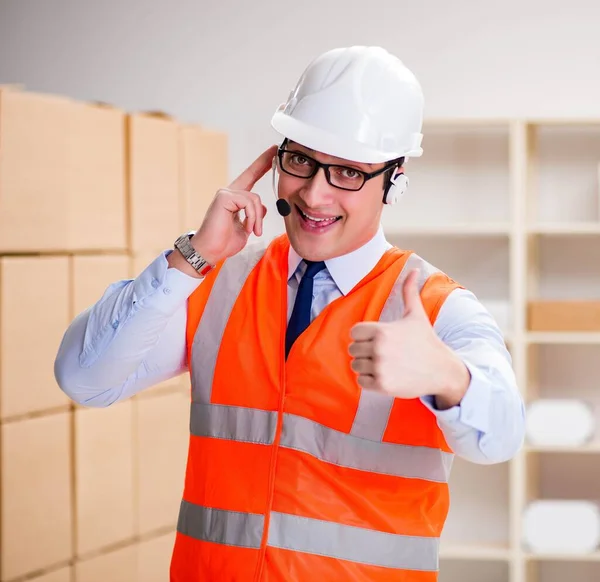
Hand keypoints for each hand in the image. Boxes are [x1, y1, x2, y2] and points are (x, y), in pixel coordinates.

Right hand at [191, 144, 277, 264]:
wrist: (210, 252)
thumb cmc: (224, 243)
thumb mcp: (246, 229)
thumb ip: (254, 217)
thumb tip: (263, 208)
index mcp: (234, 199)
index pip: (250, 177)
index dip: (261, 164)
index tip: (272, 152)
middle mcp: (228, 192)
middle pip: (252, 176)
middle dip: (263, 164)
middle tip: (273, 151)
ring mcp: (225, 193)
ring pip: (255, 198)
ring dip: (258, 218)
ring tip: (255, 231)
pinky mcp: (224, 198)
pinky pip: (249, 203)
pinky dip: (252, 217)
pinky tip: (249, 228)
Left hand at [349, 269, 469, 402]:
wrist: (442, 369)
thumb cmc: (426, 340)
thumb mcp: (416, 314)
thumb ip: (409, 292)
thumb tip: (413, 269)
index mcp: (382, 330)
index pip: (354, 333)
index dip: (364, 336)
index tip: (377, 339)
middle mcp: (378, 348)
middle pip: (353, 349)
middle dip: (365, 351)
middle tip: (383, 353)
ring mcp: (380, 368)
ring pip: (355, 366)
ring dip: (366, 366)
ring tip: (384, 364)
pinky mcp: (382, 385)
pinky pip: (361, 381)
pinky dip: (369, 380)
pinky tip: (384, 375)